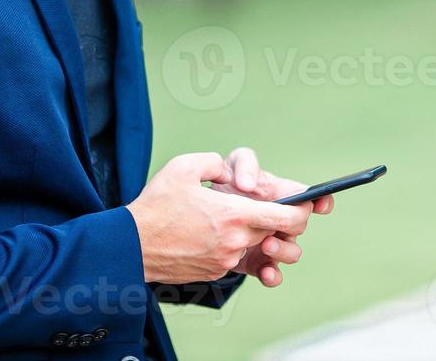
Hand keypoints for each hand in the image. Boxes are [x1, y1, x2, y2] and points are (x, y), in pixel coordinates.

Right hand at [126, 152, 311, 284]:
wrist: (130, 247)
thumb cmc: (155, 206)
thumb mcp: (184, 167)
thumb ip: (215, 162)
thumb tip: (228, 171)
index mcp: (234, 215)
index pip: (287, 217)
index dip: (302, 211)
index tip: (305, 204)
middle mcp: (235, 241)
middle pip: (273, 231)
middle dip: (272, 219)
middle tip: (257, 204)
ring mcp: (226, 261)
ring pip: (252, 244)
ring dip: (247, 231)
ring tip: (224, 218)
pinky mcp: (214, 273)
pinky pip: (233, 256)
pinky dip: (229, 244)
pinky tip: (207, 233)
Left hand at [210, 147, 334, 287]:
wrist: (206, 214)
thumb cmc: (226, 185)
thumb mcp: (232, 166)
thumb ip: (244, 164)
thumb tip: (248, 184)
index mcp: (283, 195)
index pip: (312, 198)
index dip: (323, 201)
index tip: (320, 205)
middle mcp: (282, 221)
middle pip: (301, 225)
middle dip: (292, 226)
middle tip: (274, 224)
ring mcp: (272, 242)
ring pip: (292, 253)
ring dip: (284, 251)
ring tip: (267, 246)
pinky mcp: (257, 263)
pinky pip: (273, 274)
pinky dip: (272, 276)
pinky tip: (265, 273)